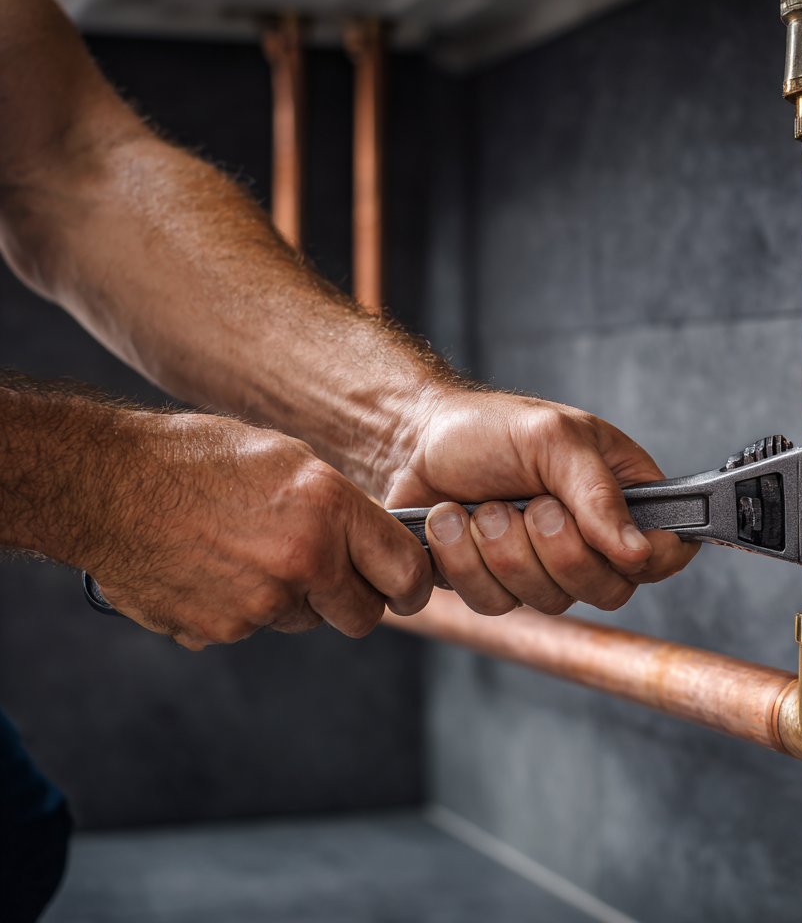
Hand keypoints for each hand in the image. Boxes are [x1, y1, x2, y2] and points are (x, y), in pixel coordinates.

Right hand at [87, 412, 432, 649]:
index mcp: (329, 508)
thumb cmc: (197, 458)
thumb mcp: (287, 459)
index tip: (407, 585)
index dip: (412, 582)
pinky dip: (242, 607)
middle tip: (328, 575)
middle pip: (363, 616)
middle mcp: (304, 560)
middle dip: (353, 601)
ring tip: (247, 551)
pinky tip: (213, 568)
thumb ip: (337, 507)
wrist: (104, 485)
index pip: (406, 569)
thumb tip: (373, 543)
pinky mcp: (221, 629)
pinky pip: (253, 628)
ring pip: (304, 620)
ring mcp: (261, 602)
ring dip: (291, 599)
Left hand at [381, 387, 699, 615]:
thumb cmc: (490, 428)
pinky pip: (493, 604)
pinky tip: (453, 523)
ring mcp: (542, 570)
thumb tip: (637, 551)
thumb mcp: (554, 440)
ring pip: (546, 602)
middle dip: (559, 551)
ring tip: (483, 506)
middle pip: (608, 591)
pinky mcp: (494, 587)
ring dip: (503, 550)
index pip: (666, 553)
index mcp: (622, 499)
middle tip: (532, 506)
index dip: (648, 559)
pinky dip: (464, 560)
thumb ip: (600, 493)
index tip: (614, 543)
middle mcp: (590, 542)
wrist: (414, 441)